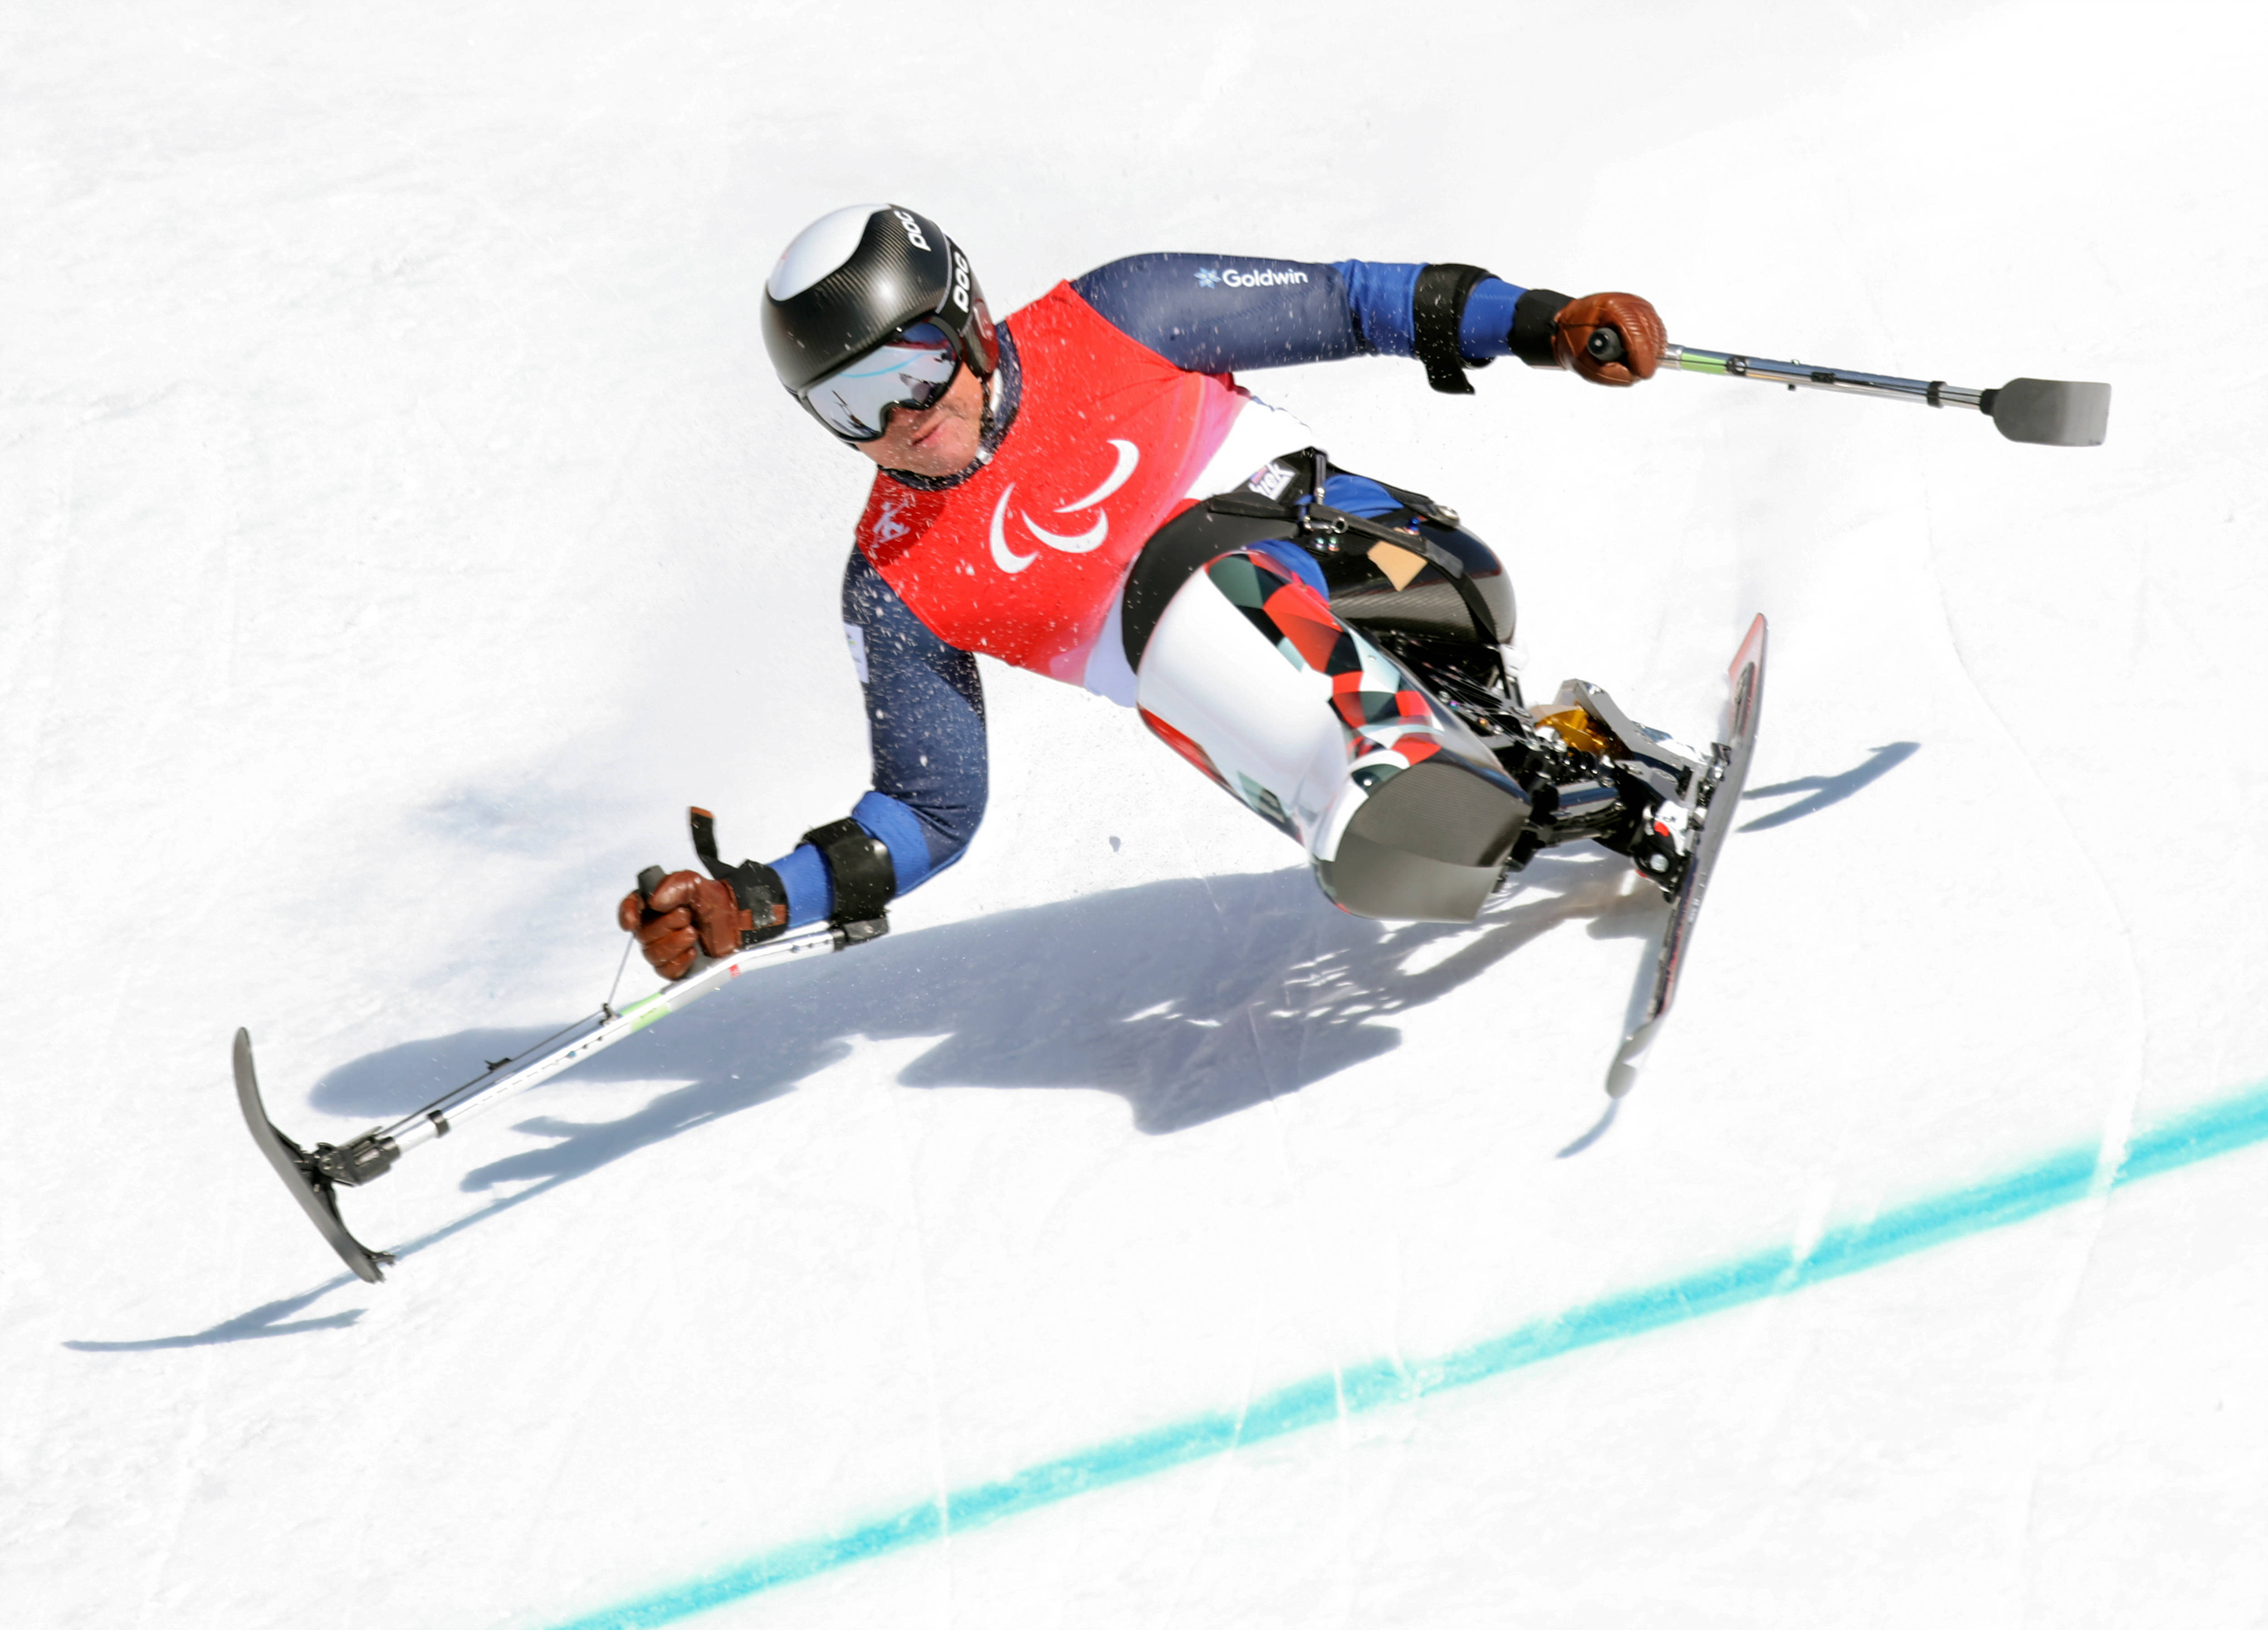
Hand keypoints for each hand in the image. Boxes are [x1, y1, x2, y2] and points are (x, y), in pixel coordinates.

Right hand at [617, 870, 752, 981]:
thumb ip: (675, 886)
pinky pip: (667, 971)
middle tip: (687, 916)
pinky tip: (693, 952)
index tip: (632, 922)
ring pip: (652, 955)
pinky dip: (679, 962)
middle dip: (665, 926)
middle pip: (643, 935)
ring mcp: (665, 948)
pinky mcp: (677, 965)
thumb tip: (655, 901)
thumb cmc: (713, 900)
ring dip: (673, 944)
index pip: (630, 908)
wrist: (736, 919)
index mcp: (654, 904)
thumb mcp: (695, 883)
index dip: (627, 915)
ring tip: (693, 932)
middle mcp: (655, 927)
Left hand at [1553, 292, 1664, 385]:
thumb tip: (1635, 376)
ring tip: (1629, 361)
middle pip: (1650, 333)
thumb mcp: (1583, 362)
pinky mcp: (1646, 313)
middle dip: (1645, 357)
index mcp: (1610, 307)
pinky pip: (1658, 333)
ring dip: (1648, 353)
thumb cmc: (1573, 340)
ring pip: (1657, 334)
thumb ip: (1608, 373)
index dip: (1642, 355)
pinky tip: (1637, 354)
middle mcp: (1629, 302)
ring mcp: (1639, 306)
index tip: (1642, 373)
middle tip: (1634, 371)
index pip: (1635, 331)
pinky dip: (1651, 348)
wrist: (1571, 324)